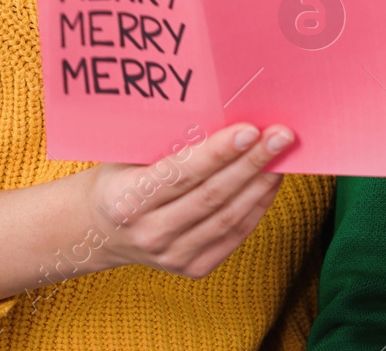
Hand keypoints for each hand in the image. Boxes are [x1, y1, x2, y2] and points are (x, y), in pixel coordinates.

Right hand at [85, 121, 293, 279]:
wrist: (101, 230)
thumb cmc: (120, 178)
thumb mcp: (127, 155)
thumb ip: (167, 142)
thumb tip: (224, 115)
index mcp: (127, 200)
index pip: (181, 174)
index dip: (218, 152)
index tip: (250, 129)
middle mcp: (149, 233)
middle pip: (212, 196)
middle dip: (252, 162)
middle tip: (282, 136)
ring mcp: (172, 256)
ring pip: (228, 217)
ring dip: (261, 184)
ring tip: (283, 156)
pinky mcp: (193, 269)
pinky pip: (234, 235)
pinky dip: (257, 207)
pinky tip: (270, 181)